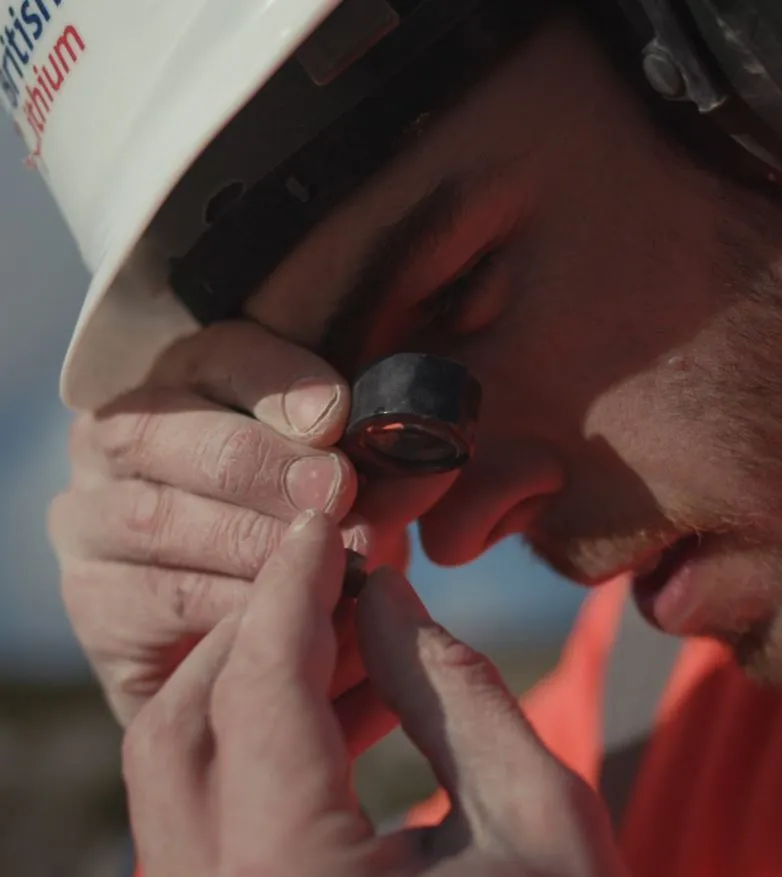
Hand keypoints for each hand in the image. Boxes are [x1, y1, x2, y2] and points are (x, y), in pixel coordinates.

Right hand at [48, 321, 437, 748]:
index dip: (277, 381)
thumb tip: (419, 467)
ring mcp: (91, 524)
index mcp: (182, 387)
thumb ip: (375, 471)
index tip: (336, 416)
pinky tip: (285, 614)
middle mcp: (116, 444)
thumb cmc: (305, 536)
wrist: (251, 641)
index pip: (219, 357)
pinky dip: (229, 606)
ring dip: (254, 540)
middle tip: (337, 497)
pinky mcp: (96, 605)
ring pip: (158, 518)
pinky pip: (155, 600)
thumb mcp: (346, 489)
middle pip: (174, 435)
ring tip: (329, 562)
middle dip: (266, 467)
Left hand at [124, 510, 627, 876]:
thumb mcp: (538, 815)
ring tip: (357, 628)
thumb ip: (454, 689)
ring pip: (180, 769)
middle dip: (259, 626)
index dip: (293, 588)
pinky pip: (211, 810)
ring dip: (258, 678)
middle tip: (339, 570)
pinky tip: (346, 699)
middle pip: (183, 727)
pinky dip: (263, 738)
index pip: (262, 693)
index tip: (327, 521)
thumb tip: (384, 592)